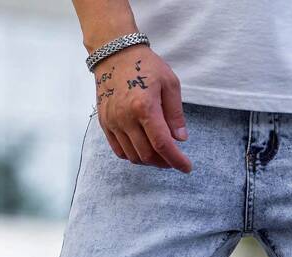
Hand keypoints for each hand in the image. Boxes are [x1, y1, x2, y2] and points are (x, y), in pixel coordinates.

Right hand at [93, 46, 191, 171]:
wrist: (114, 53)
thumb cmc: (145, 65)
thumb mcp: (170, 83)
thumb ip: (175, 114)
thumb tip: (181, 139)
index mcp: (144, 107)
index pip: (162, 144)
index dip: (176, 160)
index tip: (186, 167)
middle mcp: (126, 118)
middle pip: (147, 155)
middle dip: (164, 162)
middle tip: (174, 159)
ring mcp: (112, 122)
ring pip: (133, 157)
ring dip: (149, 161)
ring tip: (160, 154)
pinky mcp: (104, 123)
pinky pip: (119, 151)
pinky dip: (133, 155)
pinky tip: (143, 148)